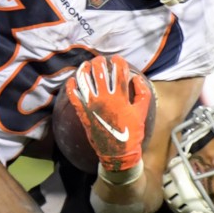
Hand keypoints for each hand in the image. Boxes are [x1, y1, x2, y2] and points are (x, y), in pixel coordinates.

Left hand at [66, 55, 153, 172]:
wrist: (118, 153)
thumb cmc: (132, 132)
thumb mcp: (142, 111)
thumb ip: (142, 92)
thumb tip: (136, 77)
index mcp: (121, 97)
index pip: (119, 71)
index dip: (118, 61)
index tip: (116, 59)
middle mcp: (105, 98)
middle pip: (99, 72)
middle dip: (99, 62)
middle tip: (99, 60)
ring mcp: (92, 105)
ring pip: (84, 80)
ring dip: (84, 69)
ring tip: (85, 65)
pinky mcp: (82, 113)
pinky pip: (73, 96)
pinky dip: (71, 86)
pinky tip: (72, 80)